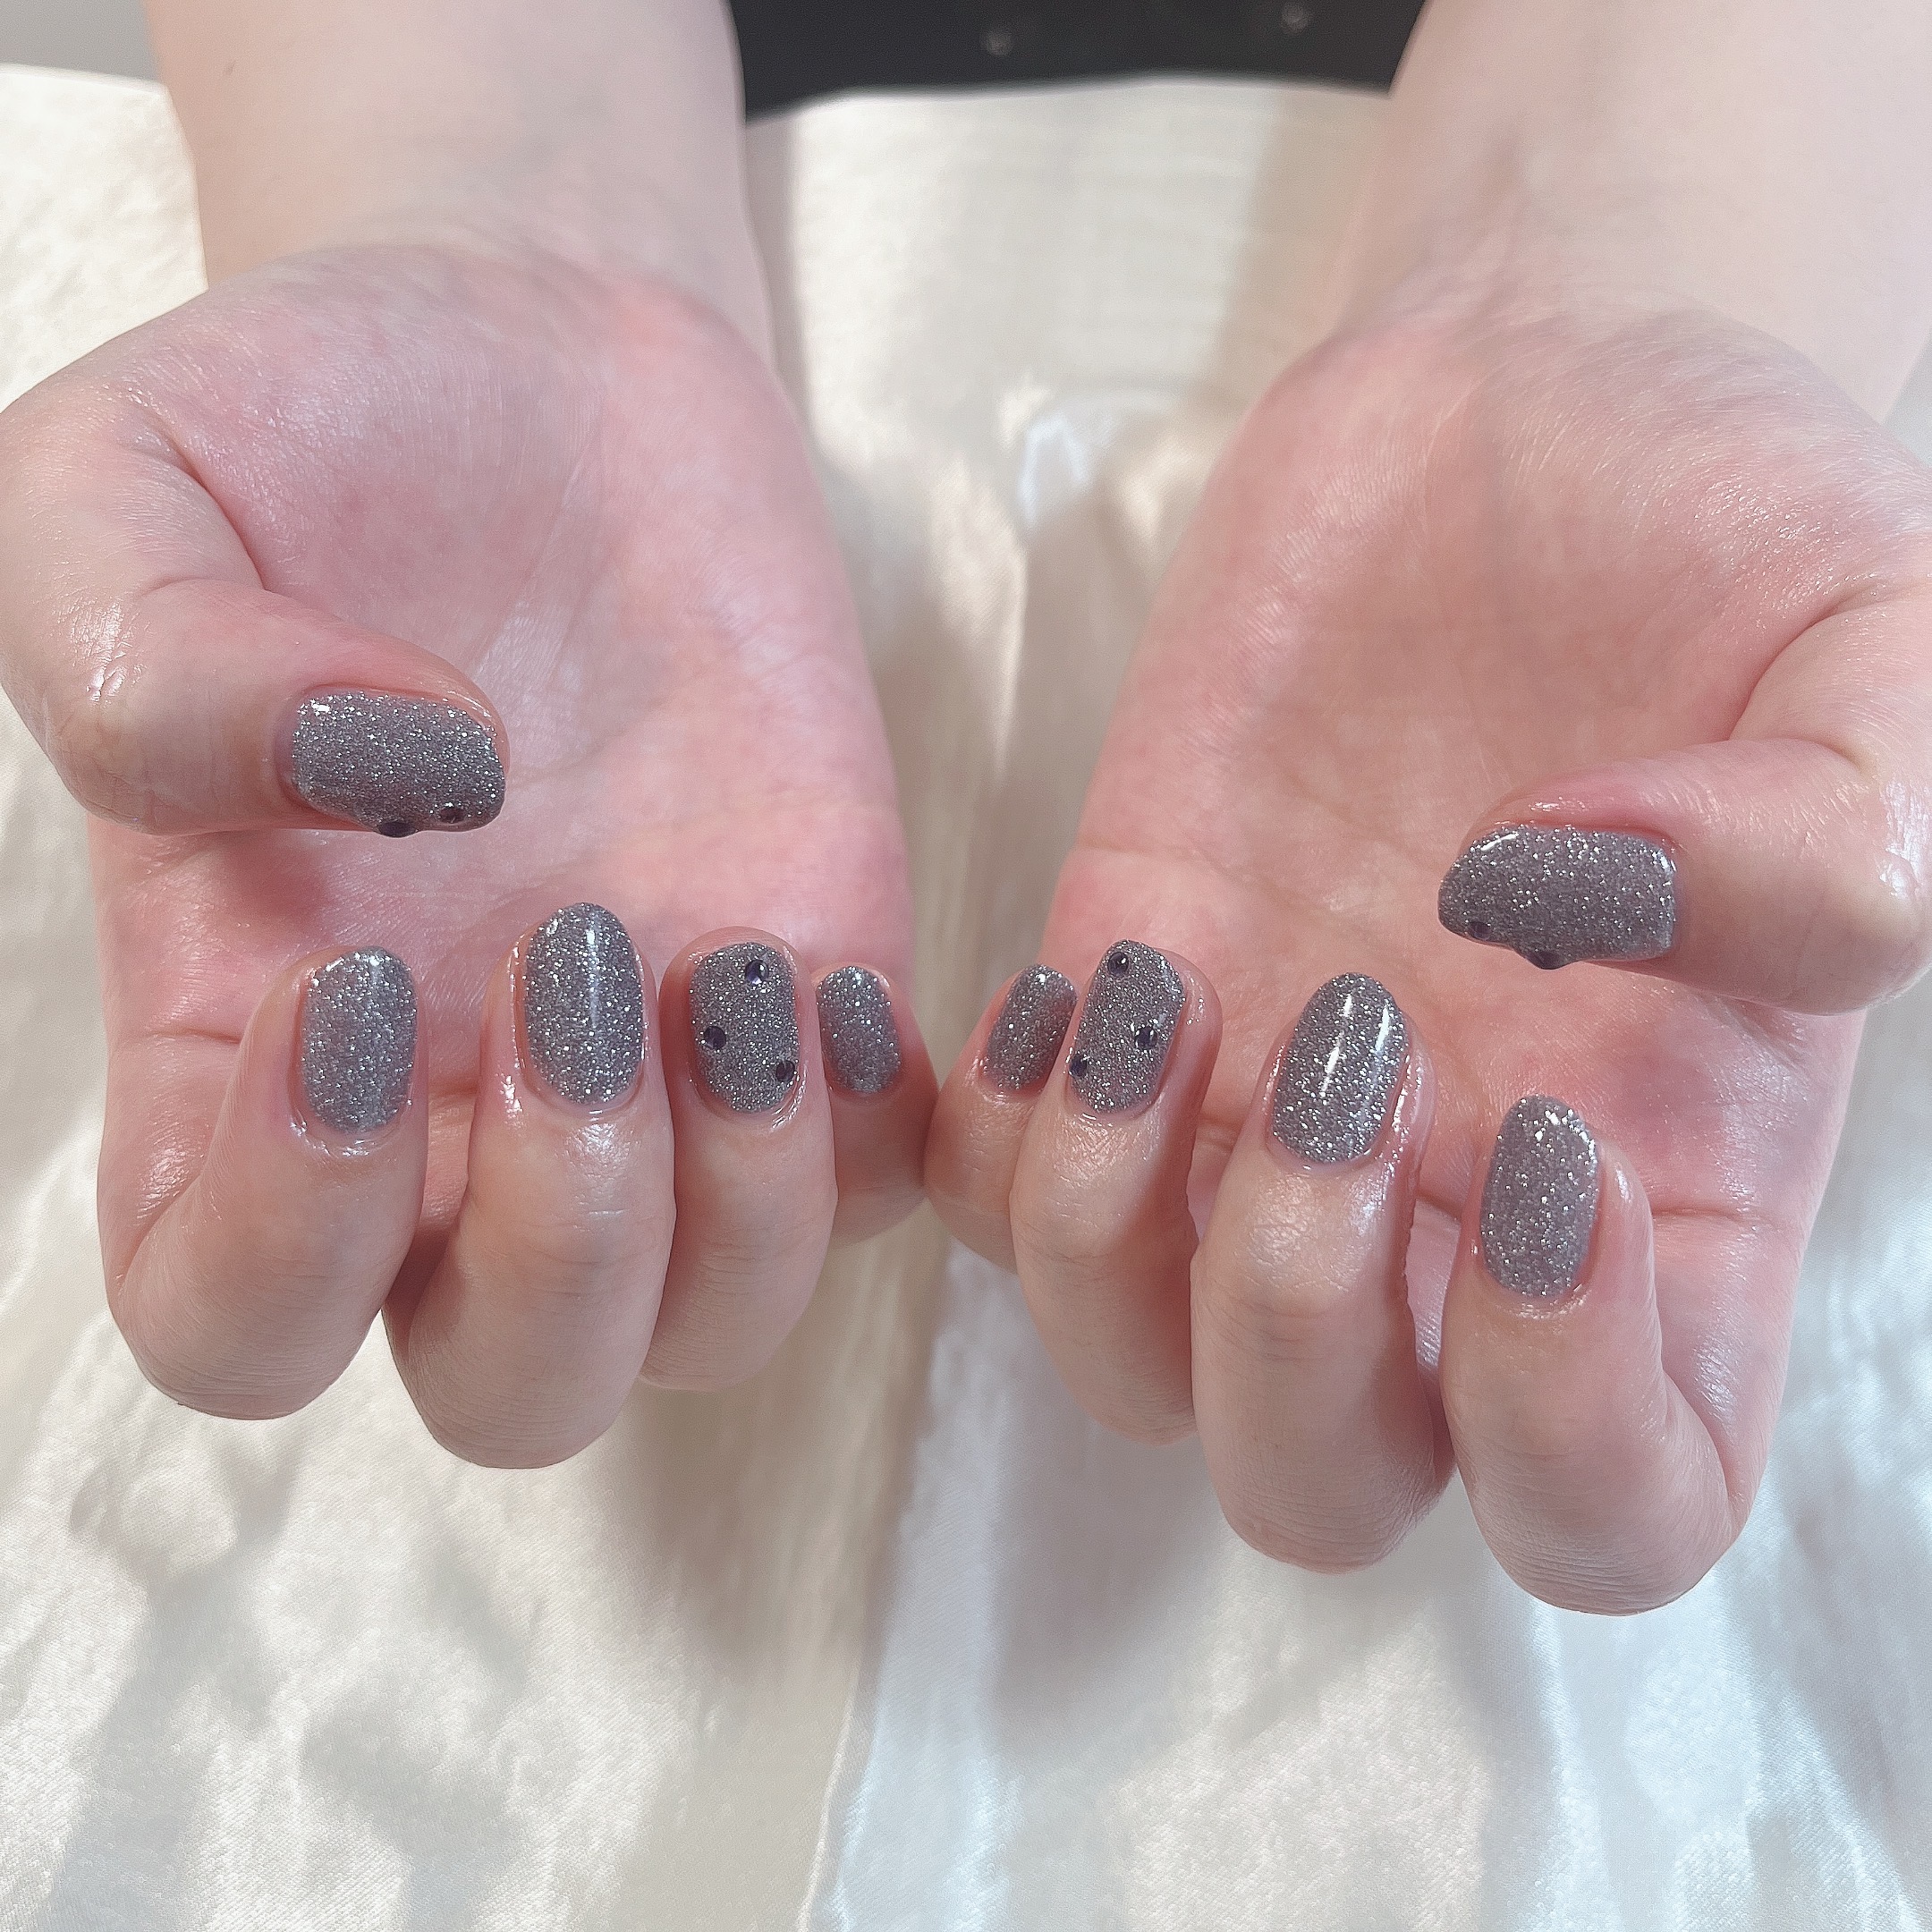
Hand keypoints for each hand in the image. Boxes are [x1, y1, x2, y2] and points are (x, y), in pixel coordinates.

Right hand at [0, 244, 931, 1463]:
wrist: (543, 360)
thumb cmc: (310, 429)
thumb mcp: (117, 491)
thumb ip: (150, 665)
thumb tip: (391, 783)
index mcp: (247, 1051)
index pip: (234, 1323)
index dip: (289, 1242)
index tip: (359, 986)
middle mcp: (458, 1111)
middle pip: (516, 1387)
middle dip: (565, 1257)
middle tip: (574, 974)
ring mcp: (657, 1070)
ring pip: (717, 1322)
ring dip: (742, 1203)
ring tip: (722, 953)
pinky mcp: (814, 989)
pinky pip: (885, 1180)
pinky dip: (880, 1126)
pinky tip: (817, 955)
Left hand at [927, 292, 1931, 1608]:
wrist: (1519, 405)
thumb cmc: (1728, 527)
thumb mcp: (1891, 643)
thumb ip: (1836, 832)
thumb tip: (1566, 904)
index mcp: (1671, 1187)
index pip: (1618, 1504)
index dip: (1570, 1425)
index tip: (1559, 1150)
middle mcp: (1451, 1201)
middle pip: (1319, 1481)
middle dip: (1290, 1330)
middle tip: (1343, 1053)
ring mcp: (1253, 1113)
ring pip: (1123, 1365)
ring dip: (1105, 1232)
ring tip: (1166, 993)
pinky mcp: (1118, 1001)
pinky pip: (983, 1192)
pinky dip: (986, 1134)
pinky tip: (1073, 972)